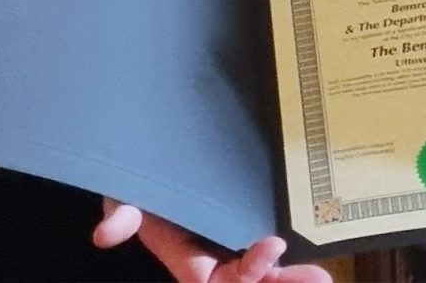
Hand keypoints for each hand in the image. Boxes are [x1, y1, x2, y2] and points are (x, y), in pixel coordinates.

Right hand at [93, 200, 332, 282]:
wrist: (157, 156)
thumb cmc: (139, 179)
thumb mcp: (123, 194)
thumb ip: (120, 213)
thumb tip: (106, 234)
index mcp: (180, 252)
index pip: (204, 275)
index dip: (230, 271)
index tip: (262, 248)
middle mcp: (208, 255)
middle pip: (239, 280)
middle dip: (270, 279)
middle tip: (315, 278)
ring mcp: (230, 245)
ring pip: (260, 272)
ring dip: (287, 278)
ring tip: (319, 277)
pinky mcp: (248, 226)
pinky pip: (270, 252)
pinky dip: (287, 261)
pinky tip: (318, 262)